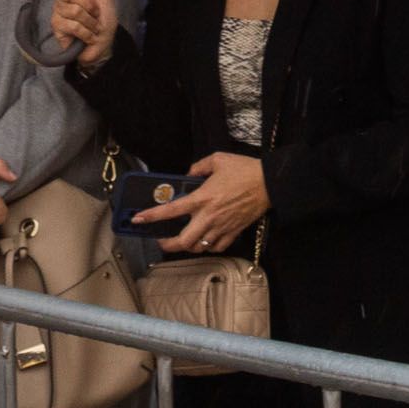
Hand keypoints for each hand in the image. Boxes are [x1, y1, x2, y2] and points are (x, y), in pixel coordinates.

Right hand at [47, 0, 118, 65]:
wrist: (103, 45)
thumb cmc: (104, 20)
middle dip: (90, 6)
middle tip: (94, 14)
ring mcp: (59, 12)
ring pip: (75, 11)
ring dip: (91, 22)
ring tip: (92, 27)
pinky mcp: (57, 28)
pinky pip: (74, 26)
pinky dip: (87, 33)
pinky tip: (87, 36)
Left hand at [142, 150, 269, 254]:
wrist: (270, 183)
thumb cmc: (245, 170)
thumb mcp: (218, 159)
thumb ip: (198, 167)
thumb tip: (189, 175)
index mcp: (202, 198)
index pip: (171, 210)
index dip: (151, 216)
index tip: (138, 220)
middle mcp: (209, 217)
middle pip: (183, 241)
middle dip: (167, 244)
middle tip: (162, 239)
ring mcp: (222, 227)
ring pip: (198, 247)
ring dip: (187, 246)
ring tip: (183, 239)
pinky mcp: (234, 232)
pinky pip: (217, 247)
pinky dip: (208, 246)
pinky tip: (205, 240)